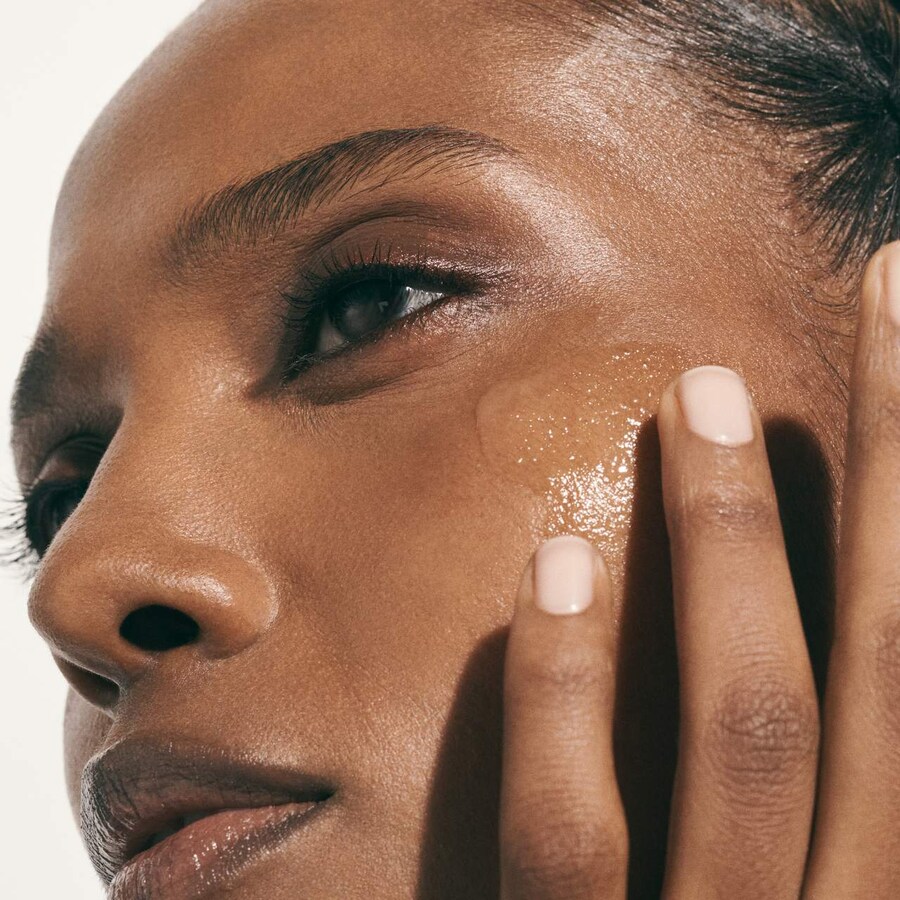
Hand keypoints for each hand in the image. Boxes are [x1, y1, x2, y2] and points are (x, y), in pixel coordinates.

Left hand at [498, 241, 899, 898]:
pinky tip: (556, 565)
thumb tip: (838, 627)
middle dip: (889, 462)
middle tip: (877, 290)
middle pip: (886, 655)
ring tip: (698, 396)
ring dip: (729, 543)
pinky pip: (572, 834)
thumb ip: (835, 773)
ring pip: (751, 725)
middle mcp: (857, 899)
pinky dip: (567, 690)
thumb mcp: (820, 870)